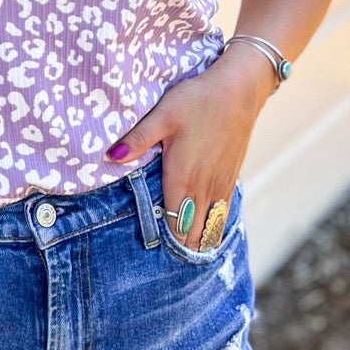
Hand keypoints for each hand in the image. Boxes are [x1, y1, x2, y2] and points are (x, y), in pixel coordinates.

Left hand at [100, 53, 271, 250]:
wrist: (239, 90)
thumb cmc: (197, 100)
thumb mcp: (162, 116)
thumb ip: (137, 140)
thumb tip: (110, 157)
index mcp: (183, 178)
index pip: (174, 224)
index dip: (164, 240)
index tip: (151, 252)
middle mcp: (203, 187)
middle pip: (192, 232)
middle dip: (180, 246)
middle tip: (164, 259)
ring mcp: (220, 184)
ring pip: (210, 226)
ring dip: (196, 239)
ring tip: (184, 251)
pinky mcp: (231, 177)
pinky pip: (222, 213)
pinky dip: (212, 226)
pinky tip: (204, 229)